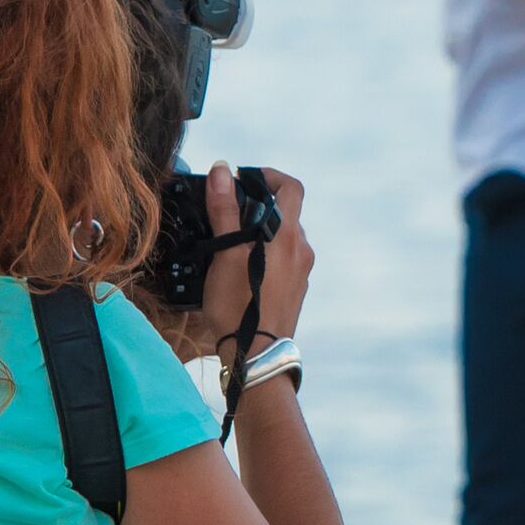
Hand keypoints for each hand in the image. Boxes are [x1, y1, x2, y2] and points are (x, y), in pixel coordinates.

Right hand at [197, 163, 311, 349]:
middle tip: (229, 211)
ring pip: (283, 238)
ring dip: (260, 231)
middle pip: (286, 212)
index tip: (246, 179)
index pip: (291, 187)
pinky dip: (265, 254)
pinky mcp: (296, 289)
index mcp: (288, 235)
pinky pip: (283, 260)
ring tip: (230, 242)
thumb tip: (223, 170)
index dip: (269, 176)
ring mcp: (302, 271)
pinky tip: (241, 267)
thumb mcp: (226, 253)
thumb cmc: (239, 304)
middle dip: (259, 205)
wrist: (256, 354)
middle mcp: (301, 250)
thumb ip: (225, 210)